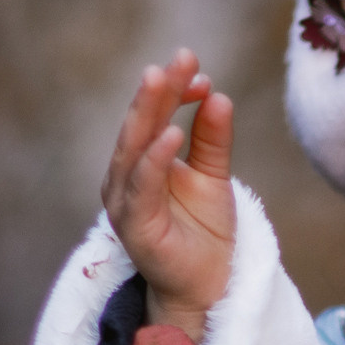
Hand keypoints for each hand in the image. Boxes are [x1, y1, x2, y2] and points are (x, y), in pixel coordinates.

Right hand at [101, 49, 235, 343]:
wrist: (209, 285)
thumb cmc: (205, 232)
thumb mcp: (214, 177)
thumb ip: (214, 140)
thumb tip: (218, 95)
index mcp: (144, 161)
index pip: (155, 116)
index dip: (174, 90)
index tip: (199, 69)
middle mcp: (128, 176)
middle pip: (141, 125)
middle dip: (159, 90)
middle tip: (179, 59)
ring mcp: (126, 200)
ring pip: (133, 150)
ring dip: (149, 114)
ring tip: (165, 82)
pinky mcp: (134, 225)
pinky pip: (141, 188)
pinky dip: (153, 161)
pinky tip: (171, 136)